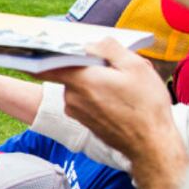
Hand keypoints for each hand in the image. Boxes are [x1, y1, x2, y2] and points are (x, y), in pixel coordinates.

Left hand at [46, 39, 179, 164]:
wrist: (150, 145)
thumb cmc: (146, 106)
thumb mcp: (135, 66)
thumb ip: (109, 48)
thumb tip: (92, 43)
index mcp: (80, 80)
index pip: (46, 65)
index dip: (42, 54)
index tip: (38, 47)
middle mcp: (72, 97)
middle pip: (71, 71)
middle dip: (90, 66)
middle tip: (117, 67)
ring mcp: (76, 111)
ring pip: (81, 86)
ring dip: (98, 81)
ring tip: (124, 85)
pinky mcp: (84, 121)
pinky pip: (86, 100)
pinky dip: (99, 95)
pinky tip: (121, 99)